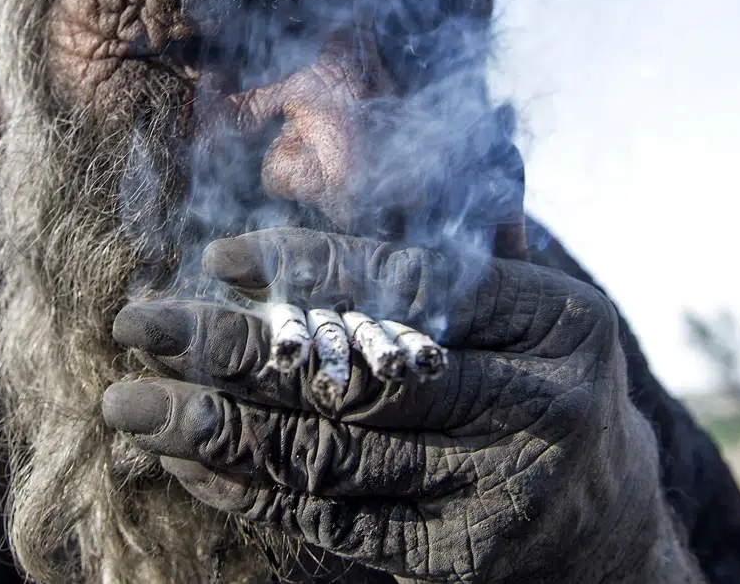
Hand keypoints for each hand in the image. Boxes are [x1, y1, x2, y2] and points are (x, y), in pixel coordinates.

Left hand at [102, 228, 681, 583]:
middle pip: (359, 370)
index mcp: (557, 323)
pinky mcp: (456, 556)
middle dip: (235, 346)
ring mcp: (500, 493)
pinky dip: (247, 488)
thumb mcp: (526, 313)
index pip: (415, 283)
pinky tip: (185, 460)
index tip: (216, 256)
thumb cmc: (538, 385)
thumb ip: (451, 258)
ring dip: (216, 427)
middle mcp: (538, 408)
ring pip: (330, 452)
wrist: (607, 528)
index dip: (311, 265)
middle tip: (140, 323)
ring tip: (131, 404)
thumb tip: (325, 193)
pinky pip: (331, 520)